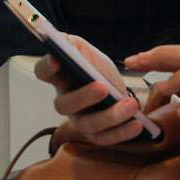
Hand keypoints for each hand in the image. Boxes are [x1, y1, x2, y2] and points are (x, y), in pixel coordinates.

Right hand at [33, 34, 179, 148]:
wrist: (116, 86)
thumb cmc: (96, 67)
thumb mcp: (85, 50)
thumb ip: (73, 45)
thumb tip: (63, 41)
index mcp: (59, 77)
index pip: (43, 72)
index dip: (47, 67)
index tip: (57, 59)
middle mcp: (65, 101)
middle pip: (64, 105)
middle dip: (83, 97)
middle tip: (102, 87)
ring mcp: (79, 120)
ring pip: (87, 125)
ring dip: (110, 116)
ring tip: (130, 105)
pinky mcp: (97, 134)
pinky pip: (106, 138)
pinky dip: (122, 132)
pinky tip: (137, 123)